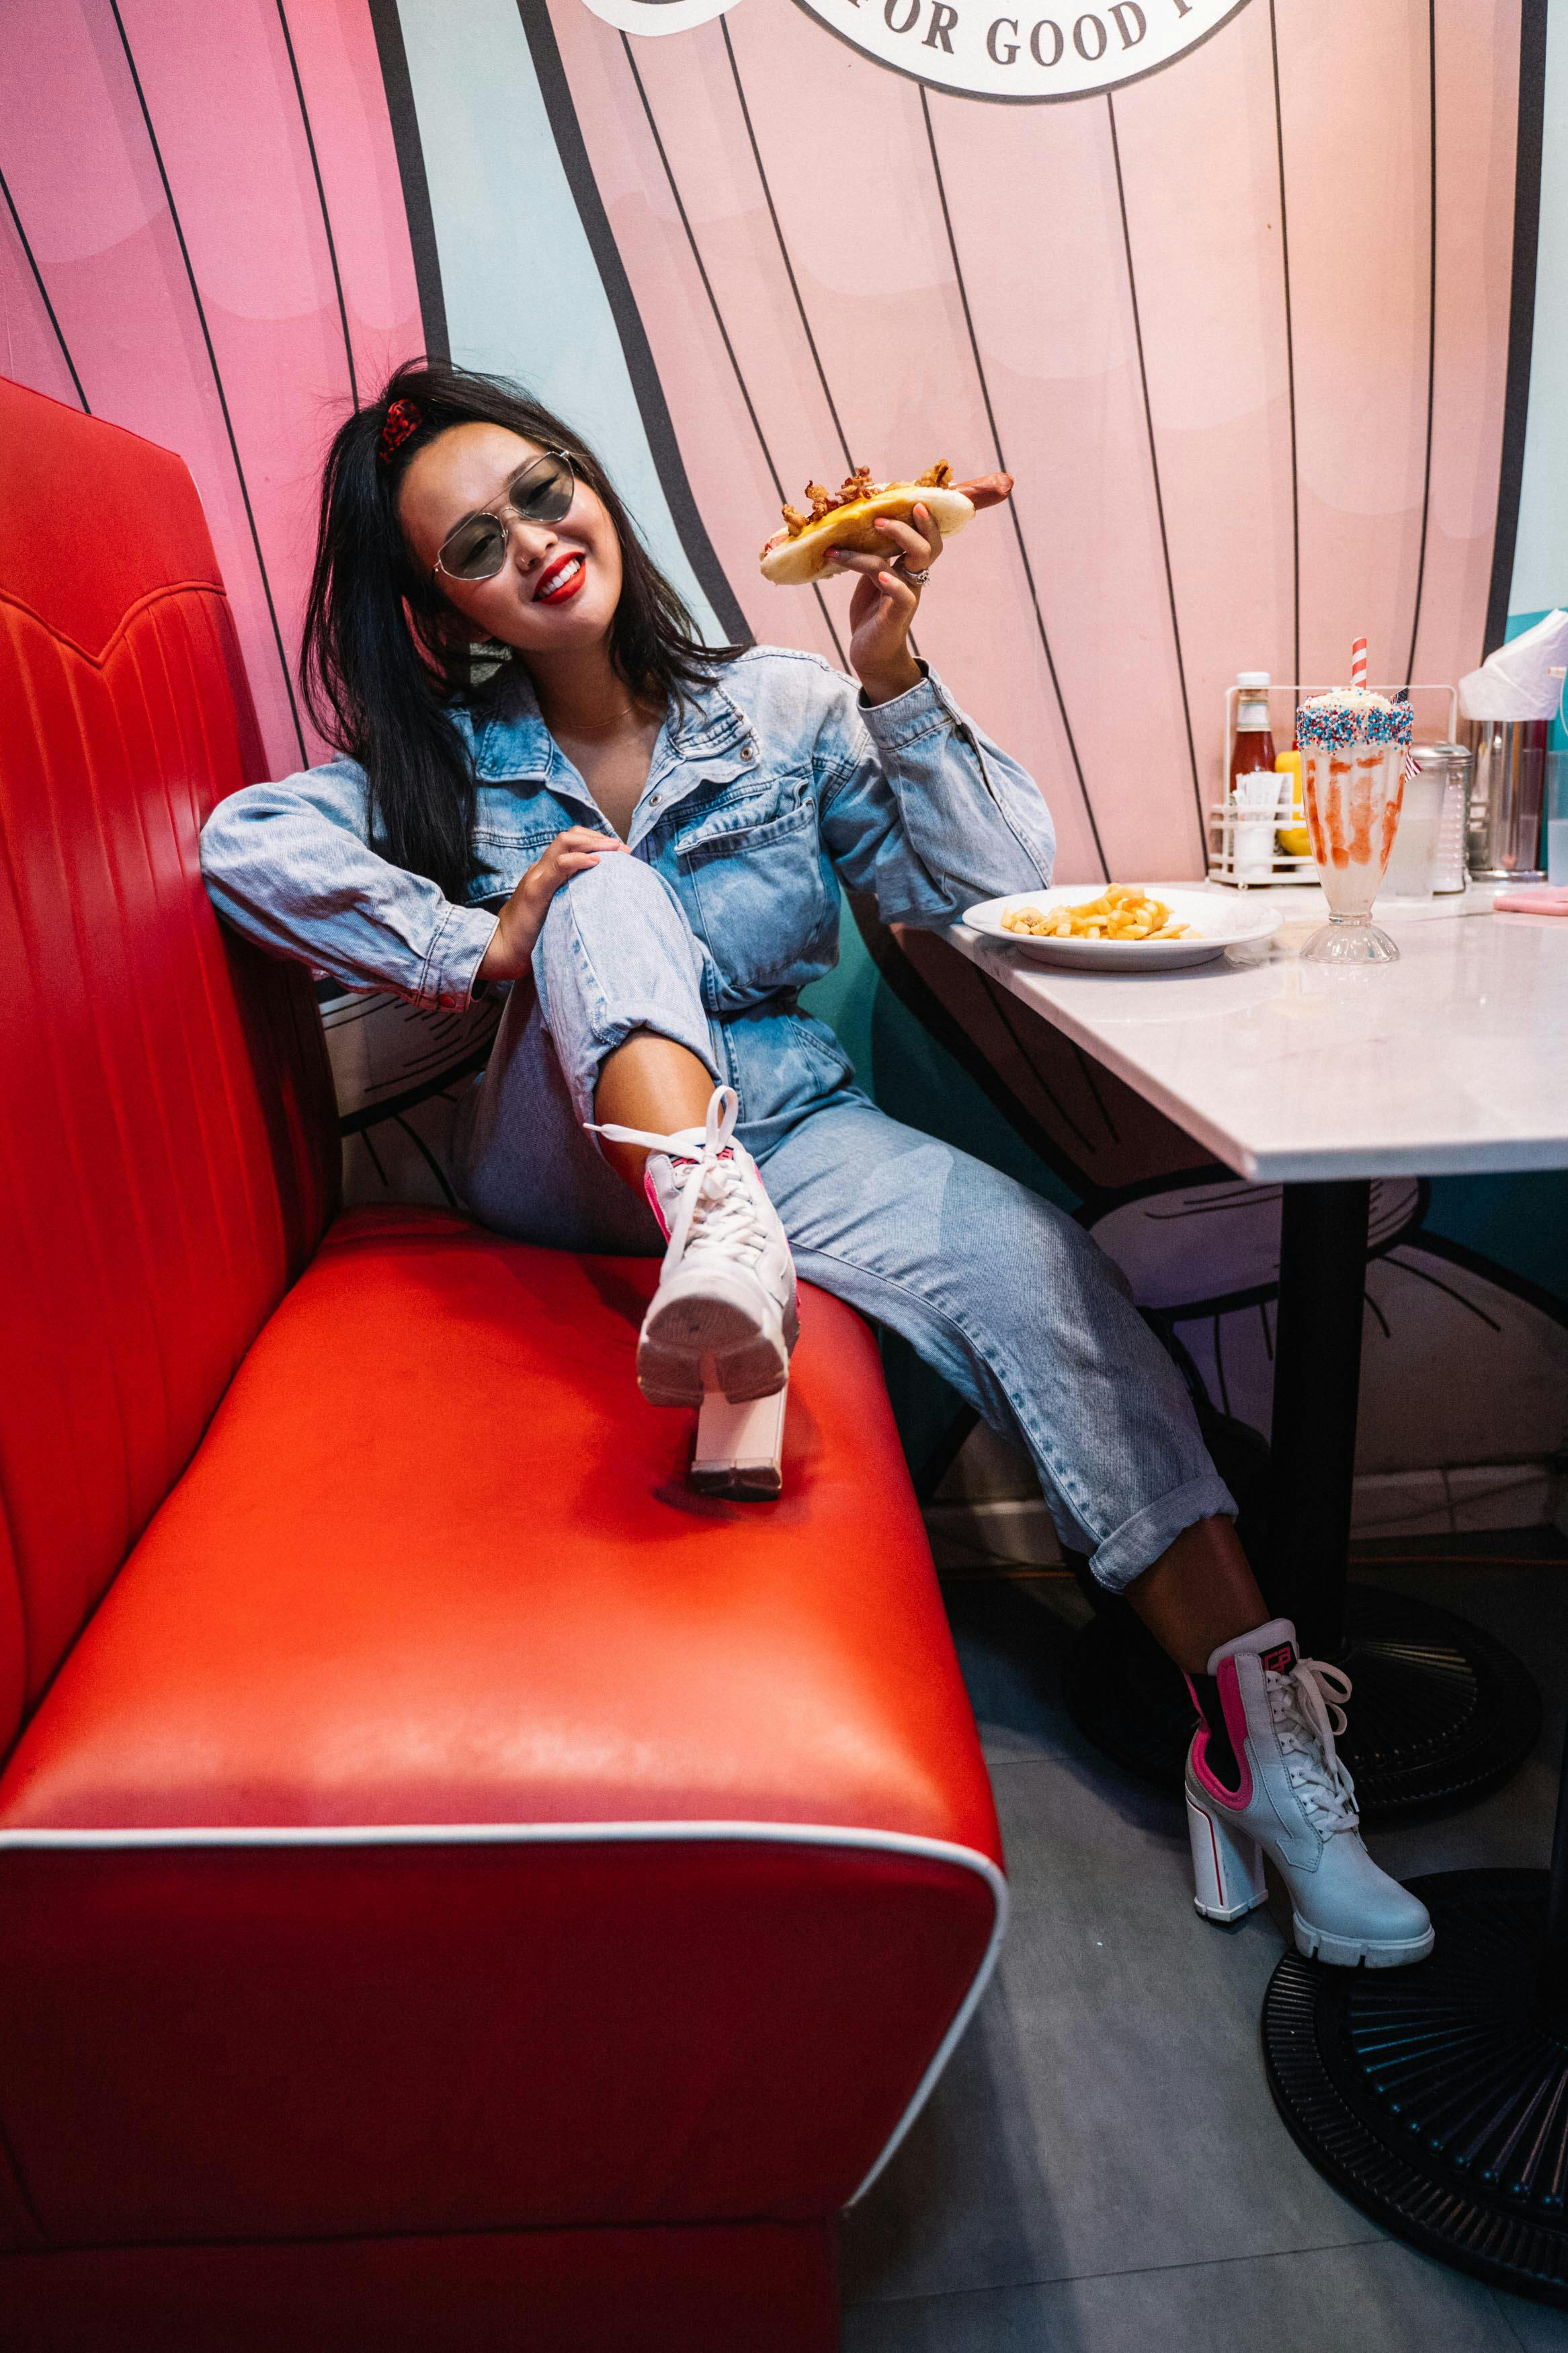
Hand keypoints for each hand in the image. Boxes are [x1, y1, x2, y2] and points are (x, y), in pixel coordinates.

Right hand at [477, 826, 624, 982]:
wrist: (502, 951)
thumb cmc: (530, 937)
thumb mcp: (555, 912)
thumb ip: (569, 899)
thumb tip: (597, 900)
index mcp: (546, 873)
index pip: (572, 843)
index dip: (596, 841)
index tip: (621, 853)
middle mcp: (540, 869)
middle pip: (570, 837)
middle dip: (599, 837)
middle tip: (624, 850)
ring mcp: (536, 877)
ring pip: (564, 843)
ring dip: (594, 842)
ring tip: (615, 850)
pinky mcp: (535, 892)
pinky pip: (558, 867)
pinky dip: (579, 860)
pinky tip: (597, 862)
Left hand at [830, 501, 943, 705]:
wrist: (870, 655)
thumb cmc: (870, 615)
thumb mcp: (870, 578)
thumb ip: (870, 555)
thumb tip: (850, 525)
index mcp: (907, 568)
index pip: (926, 538)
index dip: (925, 519)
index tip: (912, 499)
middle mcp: (911, 579)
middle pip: (928, 546)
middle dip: (911, 526)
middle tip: (881, 517)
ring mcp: (906, 595)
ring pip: (914, 562)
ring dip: (892, 542)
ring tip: (872, 529)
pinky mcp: (897, 615)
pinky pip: (902, 594)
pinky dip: (892, 582)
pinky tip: (881, 576)